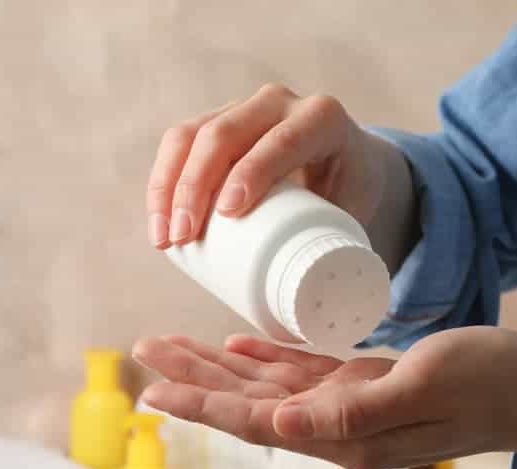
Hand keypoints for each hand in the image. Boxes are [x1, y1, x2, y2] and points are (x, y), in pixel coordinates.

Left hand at [133, 327, 516, 468]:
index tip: (153, 391)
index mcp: (347, 434)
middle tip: (145, 351)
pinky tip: (237, 344)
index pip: (258, 422)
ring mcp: (351, 406)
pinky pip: (303, 372)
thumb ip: (352, 410)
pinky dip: (267, 356)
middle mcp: (340, 427)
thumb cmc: (490, 382)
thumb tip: (279, 425)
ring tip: (173, 345)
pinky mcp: (366, 385)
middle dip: (195, 380)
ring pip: (268, 385)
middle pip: (250, 403)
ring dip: (219, 366)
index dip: (203, 405)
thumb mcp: (423, 385)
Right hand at [146, 84, 387, 248]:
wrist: (349, 164)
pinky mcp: (217, 120)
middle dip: (196, 185)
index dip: (252, 172)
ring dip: (169, 186)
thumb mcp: (359, 210)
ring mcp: (244, 108)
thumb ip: (346, 250)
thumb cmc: (352, 195)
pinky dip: (162, 180)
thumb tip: (316, 317)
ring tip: (165, 238)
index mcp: (323, 118)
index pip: (282, 140)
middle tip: (184, 236)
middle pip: (225, 133)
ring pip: (192, 134)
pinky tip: (157, 217)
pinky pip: (179, 141)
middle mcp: (280, 103)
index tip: (229, 212)